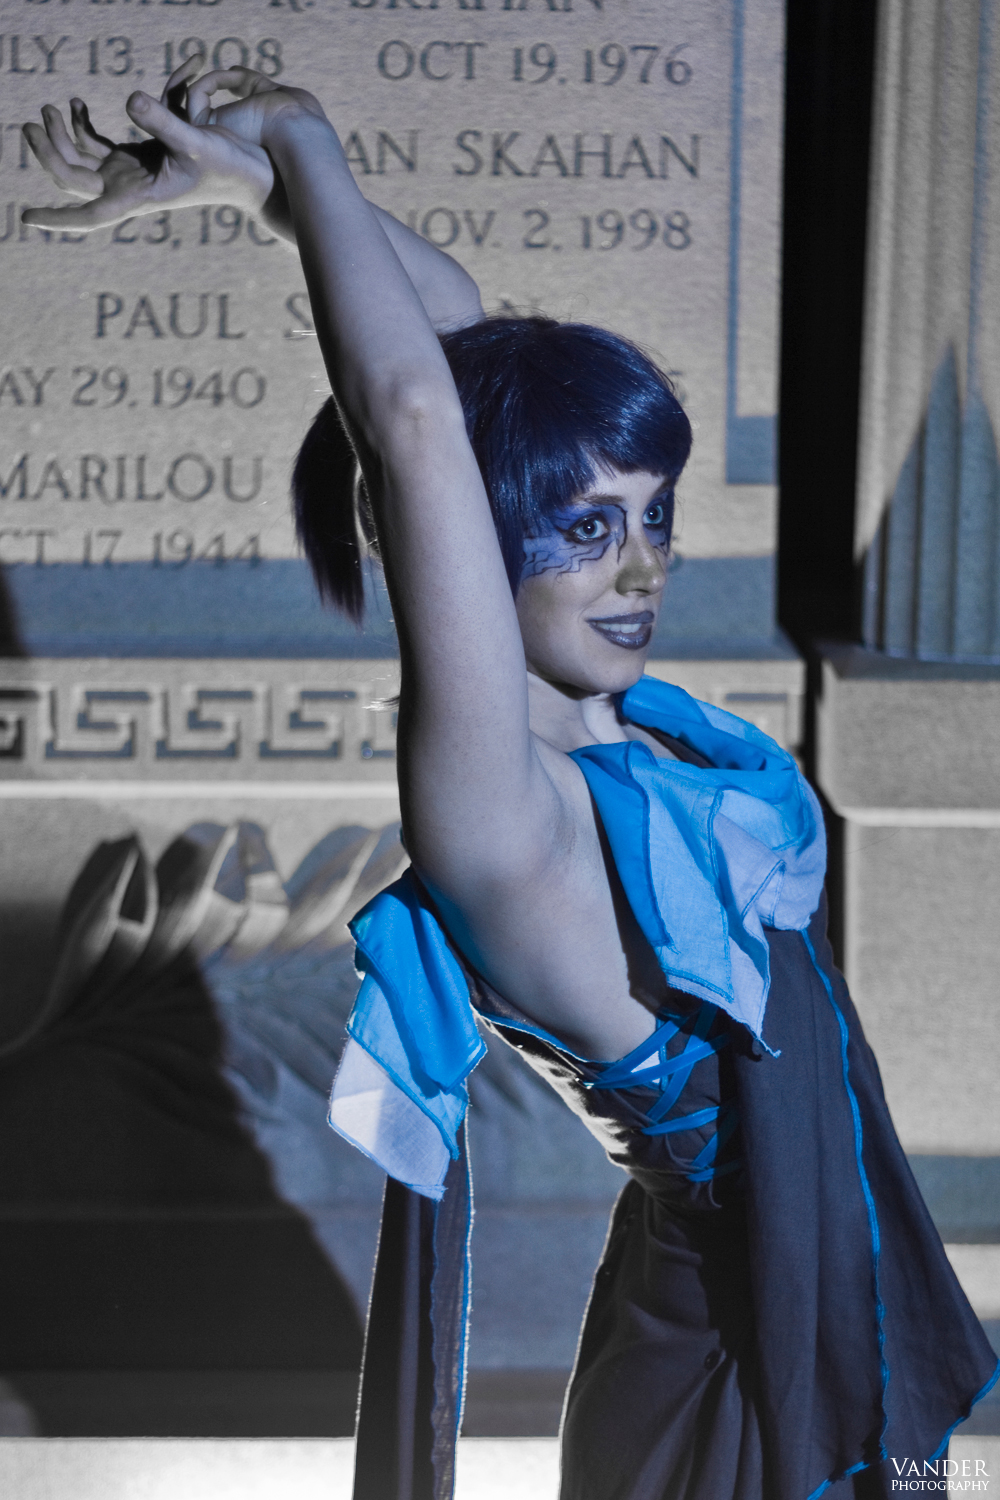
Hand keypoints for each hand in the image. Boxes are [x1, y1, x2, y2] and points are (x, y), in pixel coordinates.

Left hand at [21, 60, 326, 233]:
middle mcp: (130, 187)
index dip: (55, 219)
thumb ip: (165, 120)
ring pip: (80, 159)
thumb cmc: (231, 167)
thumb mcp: (198, 142)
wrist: (253, 173)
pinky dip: (83, 126)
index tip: (23, 218)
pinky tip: (77, 105)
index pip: (88, 214)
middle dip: (46, 152)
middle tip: (32, 121)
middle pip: (72, 177)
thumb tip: (130, 99)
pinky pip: (98, 145)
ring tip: (53, 106)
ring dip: (59, 135)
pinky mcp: (140, 156)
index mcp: (139, 195)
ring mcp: (132, 172)